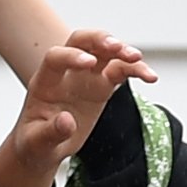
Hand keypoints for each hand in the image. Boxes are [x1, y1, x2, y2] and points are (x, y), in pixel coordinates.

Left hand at [0, 29, 156, 186]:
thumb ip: (50, 132)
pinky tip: (151, 77)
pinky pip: (121, 71)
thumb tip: (67, 121)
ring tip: (137, 58)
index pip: (56, 57)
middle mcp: (66, 73)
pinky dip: (136, 70)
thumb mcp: (37, 143)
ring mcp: (85, 77)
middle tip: (116, 47)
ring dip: (121, 51)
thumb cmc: (35, 143)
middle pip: (81, 41)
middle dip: (98, 39)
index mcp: (45, 82)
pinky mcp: (102, 86)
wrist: (45, 147)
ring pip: (105, 52)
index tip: (89, 62)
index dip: (71, 55)